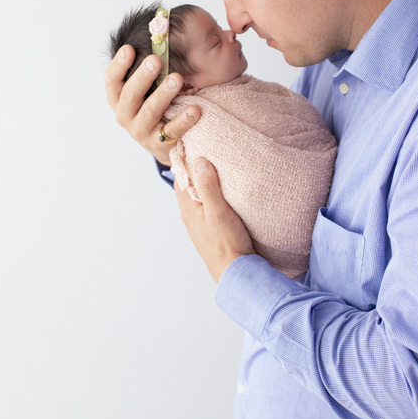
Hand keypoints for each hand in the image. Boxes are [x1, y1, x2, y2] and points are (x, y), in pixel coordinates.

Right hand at [105, 45, 199, 165]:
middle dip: (143, 76)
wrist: (162, 143)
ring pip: (150, 111)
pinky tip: (195, 109)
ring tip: (177, 78)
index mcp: (117, 96)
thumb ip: (147, 62)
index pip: (111, 79)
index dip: (118, 64)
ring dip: (163, 94)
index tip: (129, 48)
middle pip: (130, 94)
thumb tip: (161, 23)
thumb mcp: (145, 85)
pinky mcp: (159, 144)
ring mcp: (140, 130)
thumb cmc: (153, 102)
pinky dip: (183, 120)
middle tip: (156, 59)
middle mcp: (124, 114)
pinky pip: (172, 131)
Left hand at [175, 158, 254, 282]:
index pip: (180, 178)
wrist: (236, 273)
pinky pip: (208, 207)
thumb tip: (200, 161)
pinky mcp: (211, 230)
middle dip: (196, 170)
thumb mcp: (218, 211)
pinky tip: (226, 194)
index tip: (193, 145)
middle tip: (207, 152)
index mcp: (188, 208)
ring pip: (199, 197)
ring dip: (205, 184)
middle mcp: (190, 216)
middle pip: (189, 186)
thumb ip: (209, 186)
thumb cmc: (227, 243)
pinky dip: (213, 196)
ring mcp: (200, 224)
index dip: (185, 162)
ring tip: (218, 169)